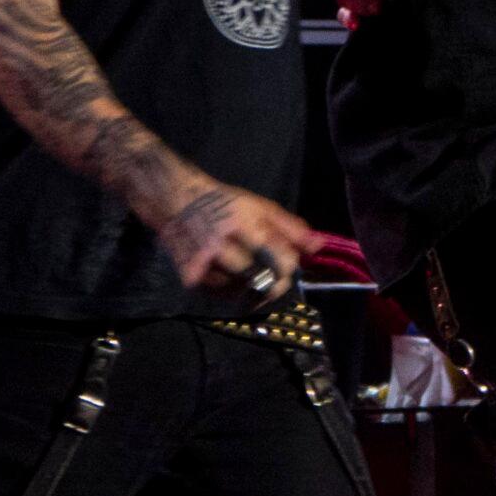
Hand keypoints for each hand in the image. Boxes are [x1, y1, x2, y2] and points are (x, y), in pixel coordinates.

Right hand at [153, 175, 316, 300]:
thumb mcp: (261, 207)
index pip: (279, 258)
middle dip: (272, 284)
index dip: (289, 269)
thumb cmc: (225, 203)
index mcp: (247, 223)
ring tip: (245, 271)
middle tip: (273, 281)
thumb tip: (318, 247)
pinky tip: (227, 275)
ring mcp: (205, 261)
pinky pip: (220, 294)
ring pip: (240, 290)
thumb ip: (291, 229)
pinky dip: (228, 290)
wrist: (176, 201)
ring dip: (249, 287)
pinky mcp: (190, 276)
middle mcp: (224, 243)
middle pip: (259, 279)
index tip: (290, 270)